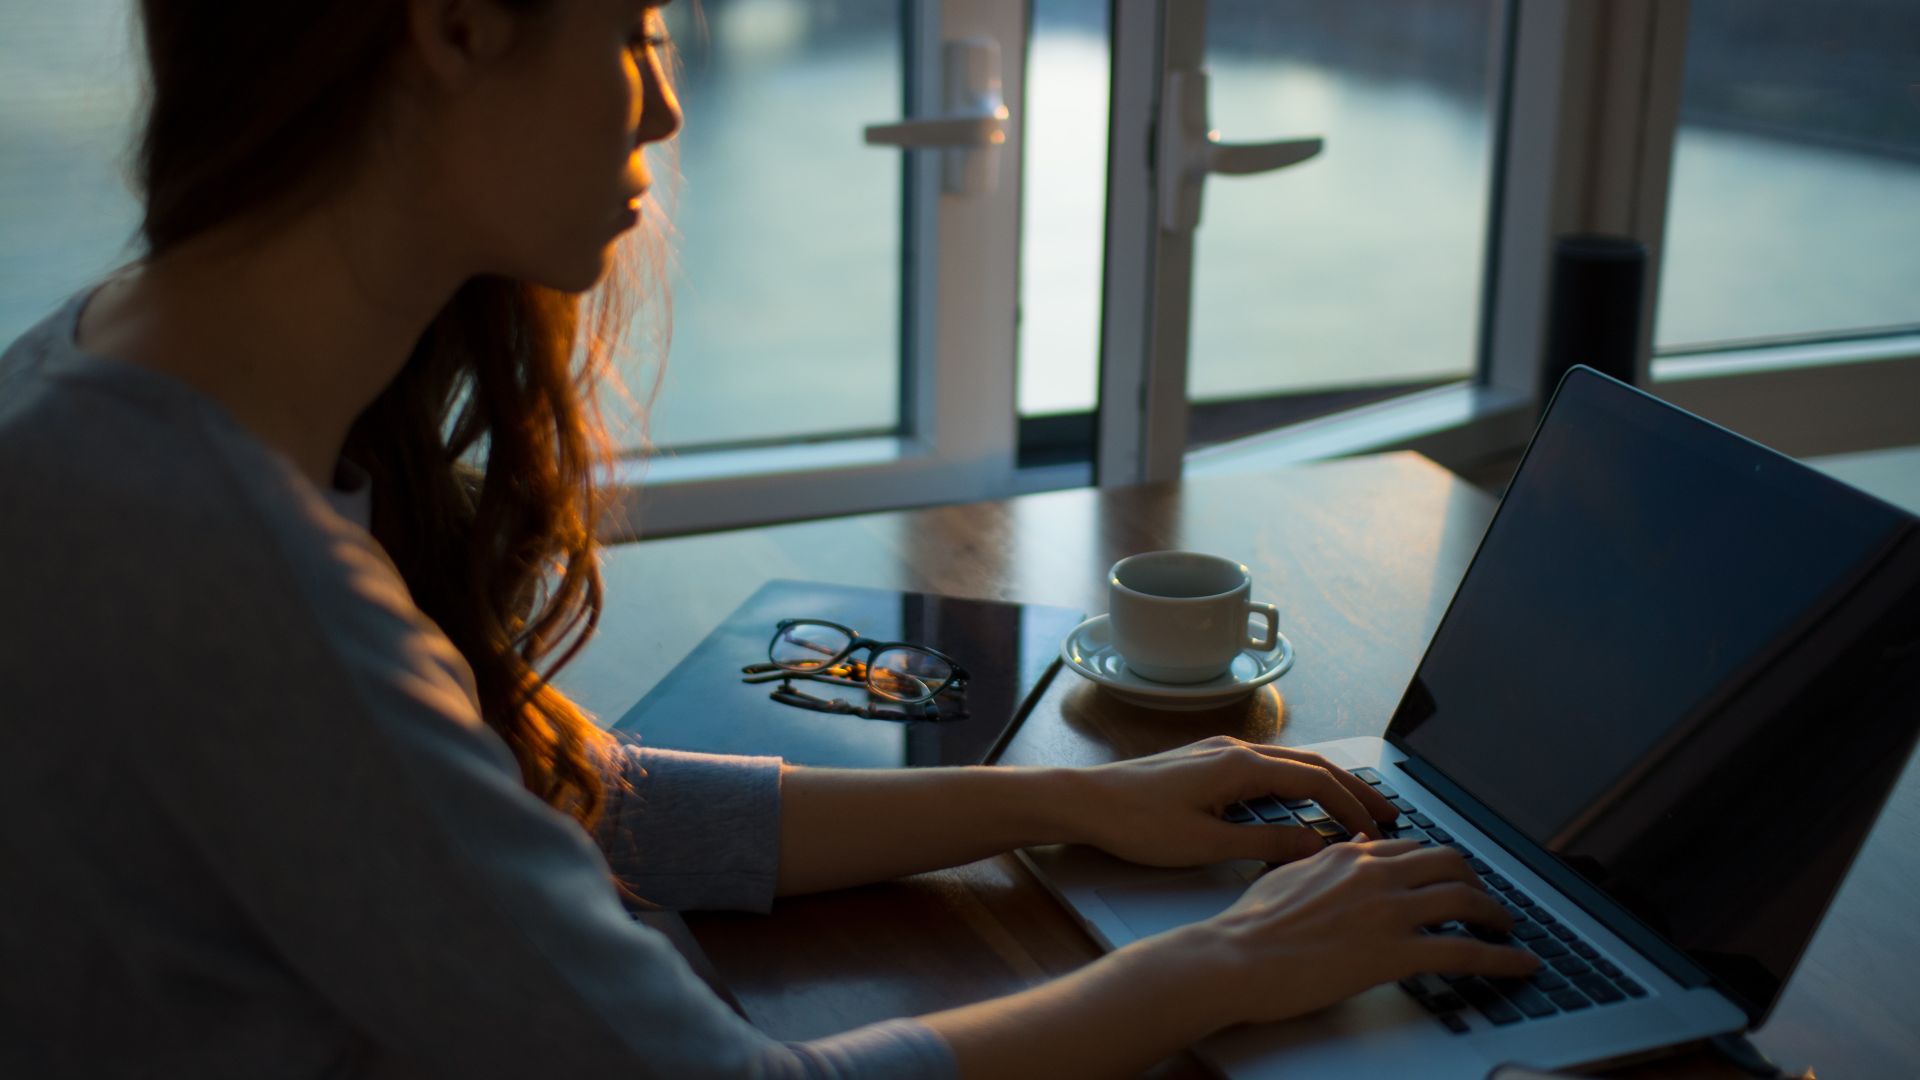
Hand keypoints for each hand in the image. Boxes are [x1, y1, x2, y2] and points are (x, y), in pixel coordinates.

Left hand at [1065, 736, 1398, 866]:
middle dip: (1353, 788)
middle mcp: (1236, 749)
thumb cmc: (1137, 823)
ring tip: (1355, 808)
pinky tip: (1302, 802)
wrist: (1086, 800)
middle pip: (1311, 764)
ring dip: (1326, 783)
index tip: (1377, 833)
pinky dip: (1297, 782)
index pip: (1315, 781)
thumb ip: (1265, 844)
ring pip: (1290, 763)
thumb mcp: (1206, 844)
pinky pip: (1267, 766)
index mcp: (1241, 765)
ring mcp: (1220, 751)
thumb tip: (1316, 846)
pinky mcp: (1206, 761)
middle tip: (1389, 812)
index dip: (1351, 807)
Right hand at [1174, 837, 1538, 1025]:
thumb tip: (1352, 848)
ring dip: (1496, 915)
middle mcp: (1376, 874)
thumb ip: (1326, 861)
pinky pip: (1466, 951)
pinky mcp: (1396, 952)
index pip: (1412, 848)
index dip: (1439, 864)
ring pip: (1466, 899)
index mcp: (1350, 856)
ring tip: (1507, 929)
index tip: (1451, 877)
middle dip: (1477, 880)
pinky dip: (1503, 959)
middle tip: (1485, 900)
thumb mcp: (1288, 875)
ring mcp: (1389, 912)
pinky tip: (1521, 965)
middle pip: (1449, 863)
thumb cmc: (1250, 926)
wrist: (1236, 958)